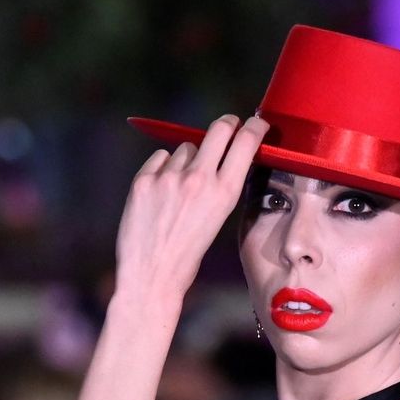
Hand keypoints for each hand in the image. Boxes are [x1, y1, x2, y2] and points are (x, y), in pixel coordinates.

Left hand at [114, 114, 268, 305]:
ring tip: (180, 190)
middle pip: (219, 129)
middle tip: (227, 126)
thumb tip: (221, 156)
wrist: (152, 275)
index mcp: (224, 193)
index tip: (255, 123)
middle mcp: (199, 179)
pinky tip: (161, 193)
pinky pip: (160, 158)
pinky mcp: (144, 180)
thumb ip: (220, 186)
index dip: (254, 127)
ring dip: (186, 159)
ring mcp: (170, 178)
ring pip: (185, 148)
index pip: (246, 142)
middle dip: (227, 124)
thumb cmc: (187, 254)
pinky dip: (162, 169)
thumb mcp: (218, 218)